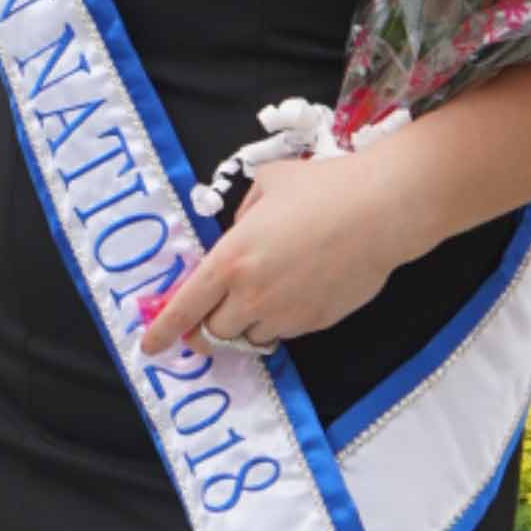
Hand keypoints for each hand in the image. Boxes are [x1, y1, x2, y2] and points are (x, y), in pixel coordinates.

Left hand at [138, 154, 401, 360]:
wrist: (381, 211)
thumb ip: (244, 215)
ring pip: (250, 338)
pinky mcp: (314, 322)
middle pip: (213, 333)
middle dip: (205, 329)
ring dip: (245, 325)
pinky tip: (294, 293)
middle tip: (208, 320)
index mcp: (231, 259)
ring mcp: (285, 313)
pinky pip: (284, 332)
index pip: (184, 307)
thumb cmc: (324, 188)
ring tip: (260, 298)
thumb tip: (241, 234)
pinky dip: (278, 321)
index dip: (162, 331)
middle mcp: (253, 294)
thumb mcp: (268, 185)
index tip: (149, 346)